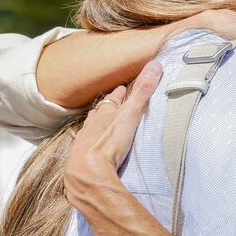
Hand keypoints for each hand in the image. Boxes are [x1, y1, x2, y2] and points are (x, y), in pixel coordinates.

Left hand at [64, 61, 162, 209]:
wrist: (88, 171)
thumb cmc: (109, 142)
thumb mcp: (130, 115)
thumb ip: (142, 92)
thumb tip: (154, 65)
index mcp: (104, 114)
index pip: (112, 100)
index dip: (118, 94)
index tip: (122, 88)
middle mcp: (92, 125)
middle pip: (99, 112)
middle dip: (106, 108)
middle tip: (110, 103)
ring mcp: (83, 142)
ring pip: (89, 128)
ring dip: (95, 124)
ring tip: (98, 122)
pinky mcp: (80, 159)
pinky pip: (83, 146)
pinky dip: (88, 143)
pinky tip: (88, 146)